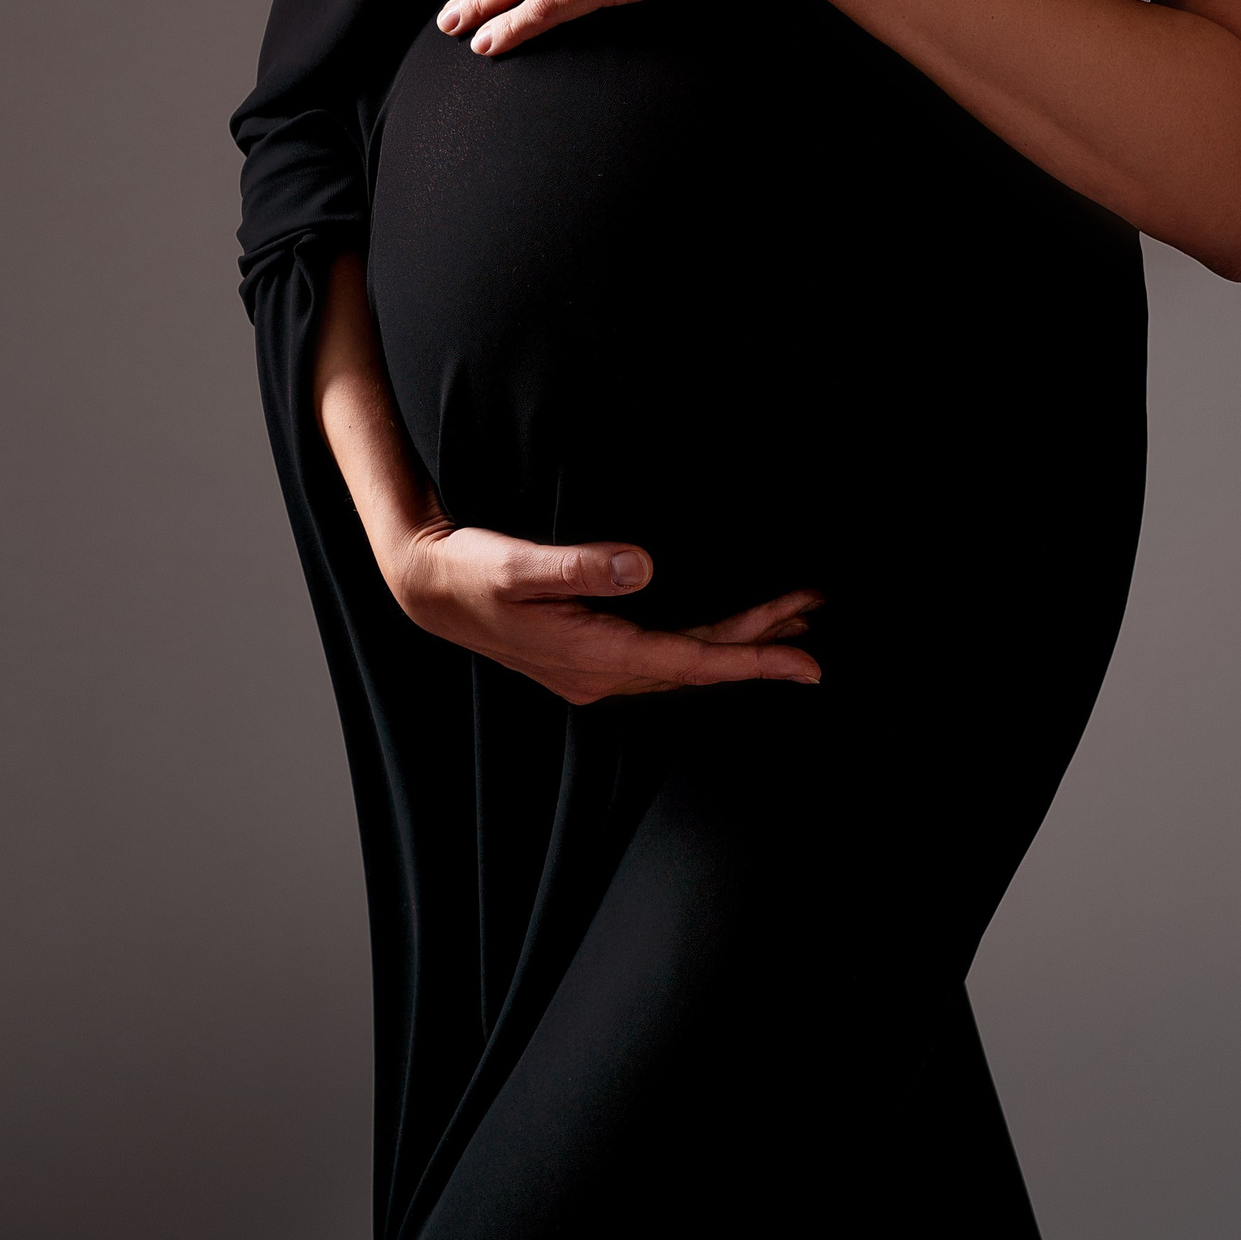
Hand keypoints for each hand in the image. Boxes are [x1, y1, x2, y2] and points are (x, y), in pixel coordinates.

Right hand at [383, 515, 822, 704]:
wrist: (425, 586)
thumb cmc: (470, 572)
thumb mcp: (520, 565)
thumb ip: (582, 566)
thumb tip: (644, 566)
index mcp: (594, 656)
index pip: (694, 662)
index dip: (755, 658)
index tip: (808, 660)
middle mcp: (601, 674)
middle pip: (698, 660)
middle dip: (761, 639)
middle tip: (815, 613)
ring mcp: (592, 670)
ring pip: (682, 660)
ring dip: (735, 641)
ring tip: (788, 621)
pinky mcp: (584, 656)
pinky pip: (661, 656)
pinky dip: (700, 643)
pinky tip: (717, 631)